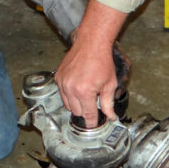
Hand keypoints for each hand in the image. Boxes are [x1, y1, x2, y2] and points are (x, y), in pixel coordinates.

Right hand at [55, 0, 127, 123]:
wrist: (91, 43)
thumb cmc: (102, 61)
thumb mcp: (109, 84)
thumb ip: (108, 103)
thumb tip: (110, 116)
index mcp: (85, 92)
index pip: (87, 115)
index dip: (92, 121)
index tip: (93, 124)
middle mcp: (71, 88)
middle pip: (76, 111)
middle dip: (85, 110)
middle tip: (93, 103)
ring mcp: (63, 83)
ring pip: (67, 104)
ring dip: (76, 103)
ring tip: (85, 94)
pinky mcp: (58, 77)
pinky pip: (62, 93)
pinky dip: (69, 94)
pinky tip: (78, 86)